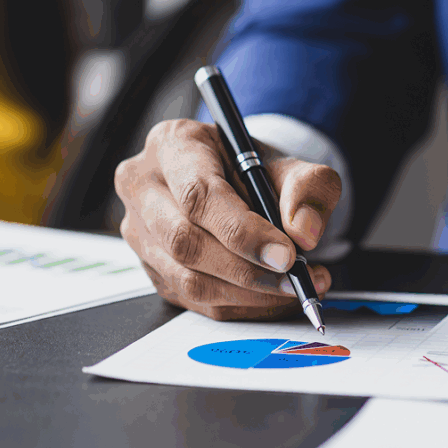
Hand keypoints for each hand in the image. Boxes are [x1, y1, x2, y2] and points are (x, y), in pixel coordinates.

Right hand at [114, 119, 340, 320]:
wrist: (239, 183)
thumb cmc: (256, 170)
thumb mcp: (291, 164)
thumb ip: (308, 188)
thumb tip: (304, 231)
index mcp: (172, 143)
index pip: (198, 194)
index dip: (242, 231)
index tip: (286, 254)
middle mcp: (143, 185)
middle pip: (185, 241)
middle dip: (246, 269)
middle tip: (294, 278)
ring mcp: (140, 230)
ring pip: (187, 278)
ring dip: (247, 293)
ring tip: (293, 287)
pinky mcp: (151, 267)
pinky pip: (193, 300)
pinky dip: (239, 304)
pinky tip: (271, 295)